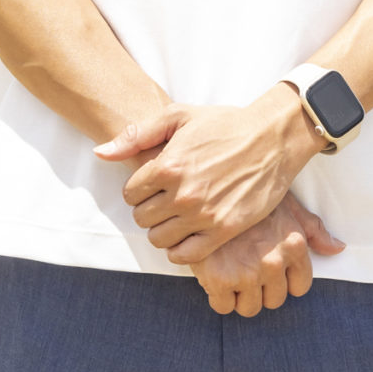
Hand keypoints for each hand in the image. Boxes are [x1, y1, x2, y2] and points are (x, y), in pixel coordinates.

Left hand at [97, 86, 324, 265]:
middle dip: (149, 210)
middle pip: (142, 218)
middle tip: (164, 201)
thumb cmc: (224, 124)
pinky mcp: (224, 230)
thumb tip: (101, 153)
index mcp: (168, 165)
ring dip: (163, 230)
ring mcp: (203, 214)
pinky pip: (185, 255)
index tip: (153, 186)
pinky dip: (179, 250)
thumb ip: (136, 135)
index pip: (130, 194)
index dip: (138, 190)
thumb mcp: (178, 116)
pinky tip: (187, 234)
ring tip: (176, 217)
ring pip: (159, 239)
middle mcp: (183, 193)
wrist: (272, 138)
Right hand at [194, 194, 345, 317]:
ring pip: (250, 308)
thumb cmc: (248, 194)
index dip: (284, 280)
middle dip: (261, 288)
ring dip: (240, 295)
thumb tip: (338, 248)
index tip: (269, 269)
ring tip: (230, 270)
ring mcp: (247, 272)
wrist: (204, 188)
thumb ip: (313, 229)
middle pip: (274, 300)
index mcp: (294, 244)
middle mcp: (274, 262)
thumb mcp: (286, 205)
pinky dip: (218, 296)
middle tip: (246, 267)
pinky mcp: (219, 280)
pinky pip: (223, 307)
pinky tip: (213, 273)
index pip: (300, 286)